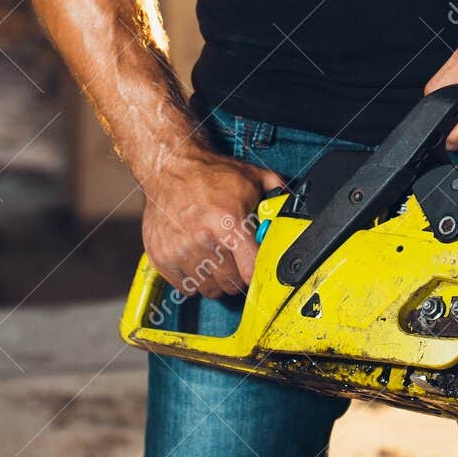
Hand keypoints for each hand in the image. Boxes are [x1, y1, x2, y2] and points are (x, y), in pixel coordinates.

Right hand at [141, 148, 286, 297]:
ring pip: (208, 289)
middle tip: (236, 263)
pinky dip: (193, 280)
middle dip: (237, 277)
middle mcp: (203, 239)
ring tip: (216, 260)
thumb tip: (296, 202)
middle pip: (230, 284)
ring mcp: (180, 251)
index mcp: (229, 222)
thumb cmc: (210, 174)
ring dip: (215, 281)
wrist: (170, 167)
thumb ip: (276, 190)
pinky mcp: (162, 257)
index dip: (256, 274)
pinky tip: (197, 260)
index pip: (250, 271)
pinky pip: (185, 287)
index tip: (256, 269)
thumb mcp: (250, 176)